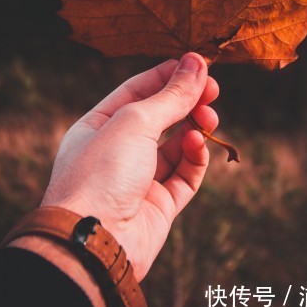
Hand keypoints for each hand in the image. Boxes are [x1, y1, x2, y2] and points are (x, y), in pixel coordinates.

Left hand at [40, 52, 218, 281]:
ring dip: (194, 128)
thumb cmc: (102, 173)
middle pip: (160, 117)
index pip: (137, 91)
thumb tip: (196, 62)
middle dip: (187, 100)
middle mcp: (117, 151)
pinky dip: (195, 157)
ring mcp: (138, 179)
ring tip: (208, 116)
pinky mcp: (158, 206)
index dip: (167, 75)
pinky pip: (184, 175)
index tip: (197, 63)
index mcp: (99, 126)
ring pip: (176, 146)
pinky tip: (198, 143)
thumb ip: (171, 95)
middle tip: (214, 88)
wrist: (93, 244)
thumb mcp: (136, 122)